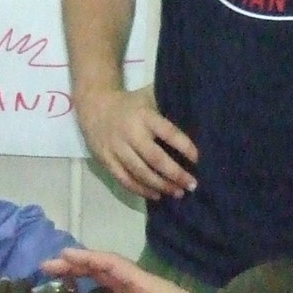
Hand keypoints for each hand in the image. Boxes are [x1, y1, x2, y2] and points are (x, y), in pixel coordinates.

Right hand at [74, 85, 198, 200]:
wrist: (94, 105)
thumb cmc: (130, 104)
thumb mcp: (148, 97)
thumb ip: (167, 107)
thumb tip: (198, 119)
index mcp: (144, 116)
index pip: (168, 133)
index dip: (185, 146)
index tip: (197, 159)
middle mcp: (130, 133)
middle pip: (155, 159)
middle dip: (175, 174)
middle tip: (192, 185)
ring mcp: (116, 148)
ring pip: (140, 172)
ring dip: (161, 185)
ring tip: (178, 193)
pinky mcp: (106, 160)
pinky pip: (124, 179)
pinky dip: (141, 190)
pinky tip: (156, 195)